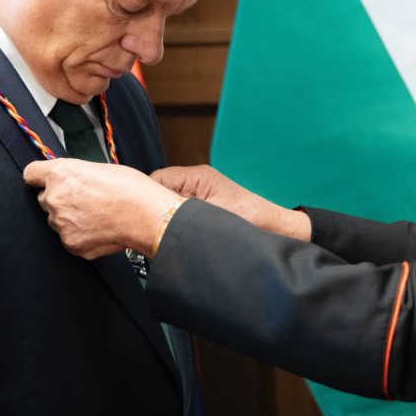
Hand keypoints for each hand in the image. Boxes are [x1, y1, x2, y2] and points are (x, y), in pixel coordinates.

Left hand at [23, 159, 180, 258]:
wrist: (146, 215)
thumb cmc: (130, 189)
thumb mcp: (98, 168)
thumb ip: (76, 174)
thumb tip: (70, 181)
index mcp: (60, 174)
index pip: (31, 174)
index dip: (39, 177)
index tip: (43, 180)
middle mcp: (55, 198)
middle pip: (44, 199)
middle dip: (59, 199)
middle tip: (84, 200)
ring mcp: (61, 223)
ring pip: (57, 220)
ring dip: (70, 218)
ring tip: (96, 215)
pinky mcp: (70, 243)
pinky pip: (69, 238)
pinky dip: (80, 235)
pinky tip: (99, 228)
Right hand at [152, 165, 310, 240]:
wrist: (276, 231)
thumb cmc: (252, 221)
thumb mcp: (210, 218)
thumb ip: (180, 216)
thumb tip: (150, 220)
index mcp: (196, 176)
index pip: (155, 180)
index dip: (144, 199)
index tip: (138, 219)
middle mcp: (196, 182)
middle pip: (158, 192)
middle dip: (152, 211)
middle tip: (150, 231)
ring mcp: (199, 195)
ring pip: (167, 204)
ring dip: (164, 220)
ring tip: (166, 235)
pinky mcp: (203, 208)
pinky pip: (179, 214)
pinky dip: (175, 226)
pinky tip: (177, 239)